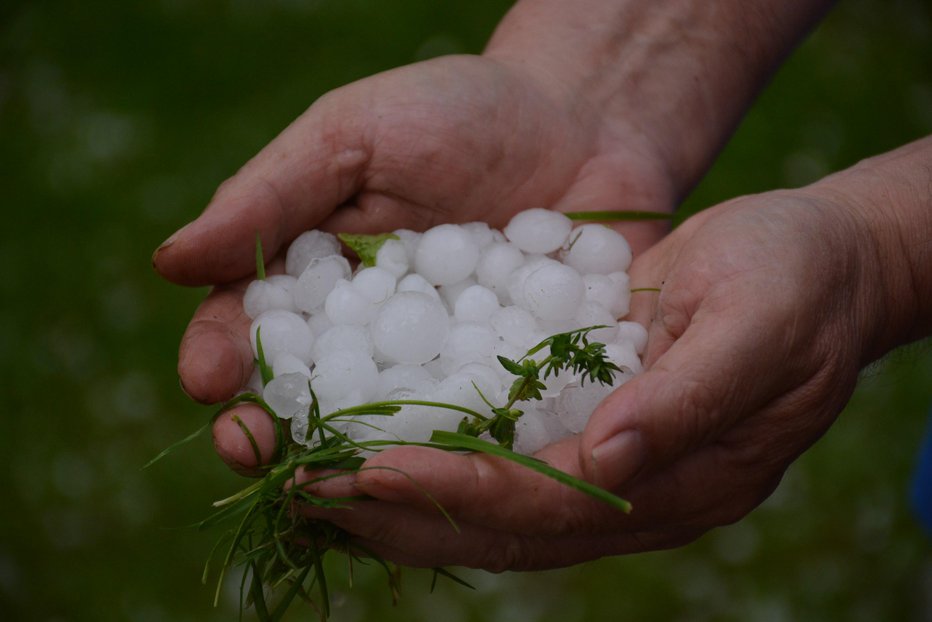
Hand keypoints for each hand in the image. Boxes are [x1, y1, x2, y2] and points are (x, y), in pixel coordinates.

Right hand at [152, 54, 677, 472]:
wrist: (581, 120)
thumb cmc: (455, 113)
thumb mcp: (356, 135)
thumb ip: (272, 194)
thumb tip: (171, 260)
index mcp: (316, 283)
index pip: (251, 332)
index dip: (221, 358)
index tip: (206, 379)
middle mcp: (372, 341)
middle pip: (311, 401)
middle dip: (278, 431)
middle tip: (256, 454)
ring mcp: (445, 371)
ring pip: (390, 434)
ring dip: (362, 462)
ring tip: (342, 481)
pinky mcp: (519, 386)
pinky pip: (488, 426)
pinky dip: (467, 454)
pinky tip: (453, 469)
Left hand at [301, 186, 890, 570]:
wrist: (816, 264)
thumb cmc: (796, 279)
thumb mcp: (758, 320)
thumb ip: (689, 396)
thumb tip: (608, 455)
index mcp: (682, 479)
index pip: (551, 502)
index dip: (459, 490)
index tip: (371, 470)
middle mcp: (633, 489)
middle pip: (502, 523)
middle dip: (402, 509)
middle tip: (307, 487)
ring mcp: (608, 464)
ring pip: (488, 504)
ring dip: (400, 494)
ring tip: (313, 477)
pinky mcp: (584, 425)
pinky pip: (496, 456)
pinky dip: (429, 454)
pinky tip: (368, 439)